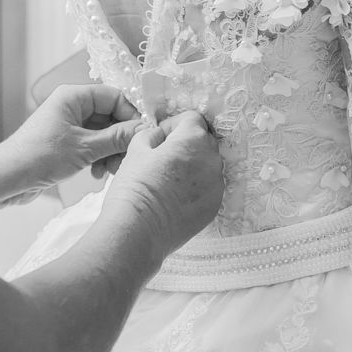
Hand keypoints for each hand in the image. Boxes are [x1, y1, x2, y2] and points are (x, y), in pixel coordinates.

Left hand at [0, 83, 142, 198]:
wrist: (7, 179)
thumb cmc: (39, 157)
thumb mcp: (85, 148)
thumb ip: (117, 138)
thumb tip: (145, 130)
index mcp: (74, 96)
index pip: (114, 96)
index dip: (131, 115)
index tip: (143, 135)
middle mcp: (72, 106)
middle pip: (110, 116)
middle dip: (120, 139)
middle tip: (126, 159)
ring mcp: (68, 125)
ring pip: (103, 133)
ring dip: (110, 152)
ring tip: (109, 171)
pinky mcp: (66, 142)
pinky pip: (92, 145)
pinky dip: (99, 158)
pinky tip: (97, 174)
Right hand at [106, 111, 224, 260]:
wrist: (138, 232)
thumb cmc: (135, 188)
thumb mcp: (136, 150)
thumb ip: (152, 135)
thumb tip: (160, 136)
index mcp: (194, 140)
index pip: (192, 118)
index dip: (173, 124)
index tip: (160, 137)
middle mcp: (212, 160)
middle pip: (202, 141)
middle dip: (185, 144)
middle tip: (162, 157)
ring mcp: (216, 185)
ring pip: (206, 165)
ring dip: (191, 166)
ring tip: (167, 180)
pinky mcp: (214, 207)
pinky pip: (208, 188)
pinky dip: (195, 187)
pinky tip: (174, 197)